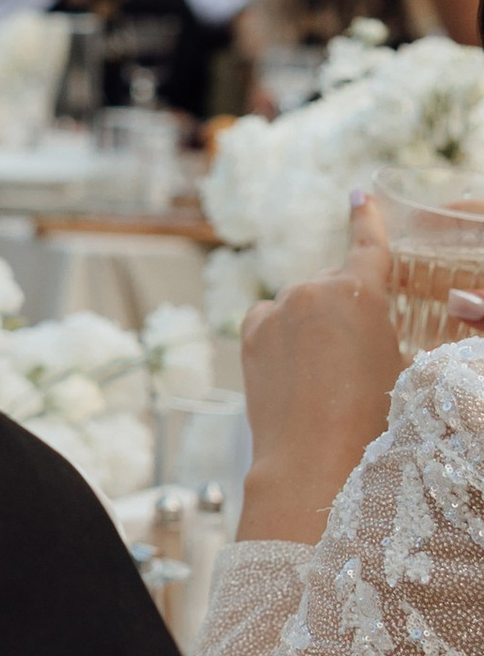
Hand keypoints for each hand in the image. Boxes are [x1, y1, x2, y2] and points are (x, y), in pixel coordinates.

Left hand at [235, 191, 401, 543]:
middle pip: (334, 283)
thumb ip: (393, 330)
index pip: (368, 242)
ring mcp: (276, 309)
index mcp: (361, 290)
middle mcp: (313, 288)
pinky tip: (294, 370)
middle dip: (345, 306)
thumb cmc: (374, 420)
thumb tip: (378, 325)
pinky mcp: (249, 332)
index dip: (367, 217)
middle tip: (356, 356)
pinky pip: (271, 319)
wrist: (313, 460)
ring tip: (326, 376)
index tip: (359, 195)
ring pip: (301, 303)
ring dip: (313, 323)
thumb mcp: (406, 369)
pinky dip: (282, 334)